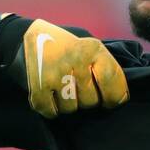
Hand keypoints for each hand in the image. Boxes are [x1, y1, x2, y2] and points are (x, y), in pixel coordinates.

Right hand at [7, 18, 128, 117]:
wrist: (28, 37)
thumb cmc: (67, 47)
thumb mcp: (90, 47)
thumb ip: (106, 68)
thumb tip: (121, 98)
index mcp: (92, 49)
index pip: (113, 84)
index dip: (114, 98)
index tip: (110, 101)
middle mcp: (75, 60)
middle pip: (92, 102)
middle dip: (88, 101)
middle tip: (79, 89)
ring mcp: (55, 74)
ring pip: (72, 110)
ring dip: (69, 105)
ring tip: (64, 89)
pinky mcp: (38, 87)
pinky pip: (53, 112)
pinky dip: (52, 109)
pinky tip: (51, 95)